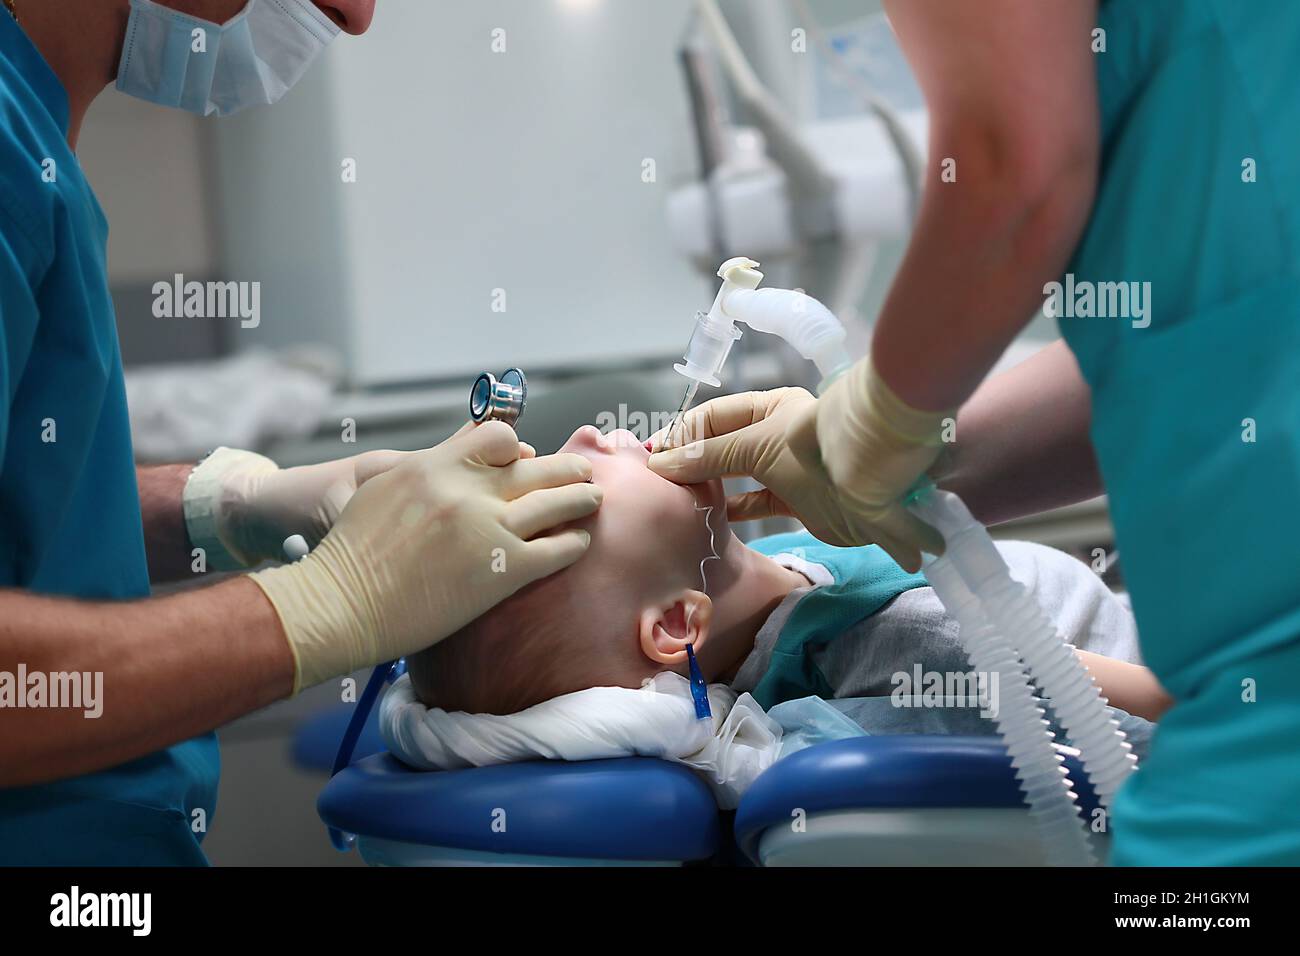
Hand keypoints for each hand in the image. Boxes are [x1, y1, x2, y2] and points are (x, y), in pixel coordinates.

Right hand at [248, 422, 599, 690]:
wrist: (341, 604)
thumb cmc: (353, 553)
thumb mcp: (382, 488)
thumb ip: (428, 467)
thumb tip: (463, 453)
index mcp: (436, 466)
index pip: (499, 438)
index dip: (520, 447)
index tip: (528, 458)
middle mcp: (466, 491)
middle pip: (537, 469)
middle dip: (566, 468)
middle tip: (583, 471)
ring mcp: (487, 530)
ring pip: (555, 503)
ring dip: (581, 499)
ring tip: (595, 498)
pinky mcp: (501, 571)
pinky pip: (555, 550)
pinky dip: (572, 543)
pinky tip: (579, 542)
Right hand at [648, 382, 943, 570]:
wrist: (875, 484)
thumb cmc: (815, 451)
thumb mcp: (757, 446)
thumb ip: (710, 456)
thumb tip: (663, 465)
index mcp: (769, 408)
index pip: (713, 417)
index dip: (681, 435)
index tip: (653, 459)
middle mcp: (775, 435)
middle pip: (722, 446)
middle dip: (691, 462)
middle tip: (657, 483)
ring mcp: (787, 470)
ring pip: (737, 476)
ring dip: (709, 487)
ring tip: (677, 501)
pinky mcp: (798, 502)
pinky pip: (755, 504)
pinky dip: (732, 510)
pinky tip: (709, 519)